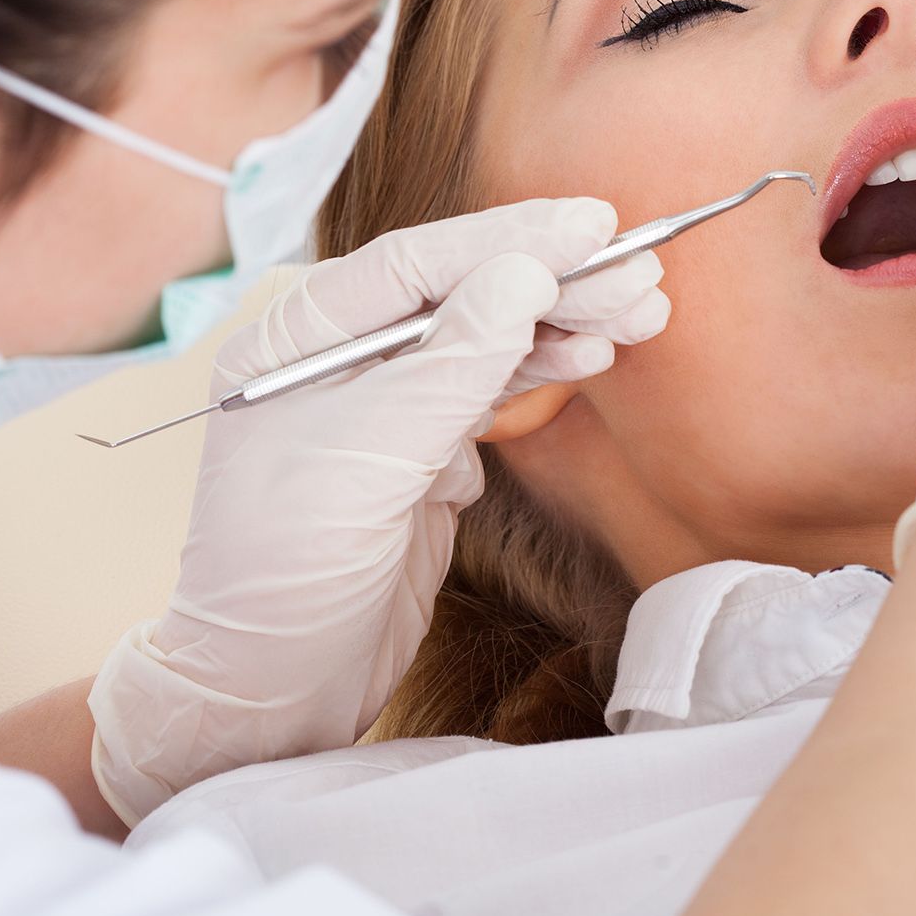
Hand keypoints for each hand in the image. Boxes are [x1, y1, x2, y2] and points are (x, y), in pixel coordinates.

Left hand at [90, 198, 668, 824]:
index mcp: (296, 338)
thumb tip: (524, 275)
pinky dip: (546, 372)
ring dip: (564, 321)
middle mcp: (340, 360)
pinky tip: (595, 353)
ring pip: (487, 340)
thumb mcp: (365, 461)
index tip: (592, 224)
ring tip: (643, 306)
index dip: (510, 237)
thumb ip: (449, 365)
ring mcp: (384, 408)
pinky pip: (492, 393)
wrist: (271, 691)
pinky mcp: (421, 458)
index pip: (417, 262)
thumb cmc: (283, 574)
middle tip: (640, 267)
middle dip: (553, 279)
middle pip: (462, 293)